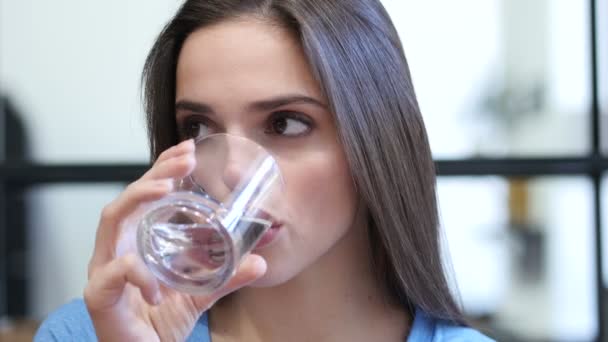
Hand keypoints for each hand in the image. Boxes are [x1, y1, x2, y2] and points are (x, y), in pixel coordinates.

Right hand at [83, 139, 266, 341]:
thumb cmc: (159, 320)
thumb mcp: (199, 294)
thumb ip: (226, 277)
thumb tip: (260, 262)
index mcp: (138, 241)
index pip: (146, 196)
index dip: (163, 168)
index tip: (189, 149)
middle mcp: (118, 249)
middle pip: (128, 198)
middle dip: (155, 173)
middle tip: (185, 160)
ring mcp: (105, 270)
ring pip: (110, 222)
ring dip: (136, 198)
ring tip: (164, 188)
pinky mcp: (99, 298)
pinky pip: (109, 276)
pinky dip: (132, 272)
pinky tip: (155, 283)